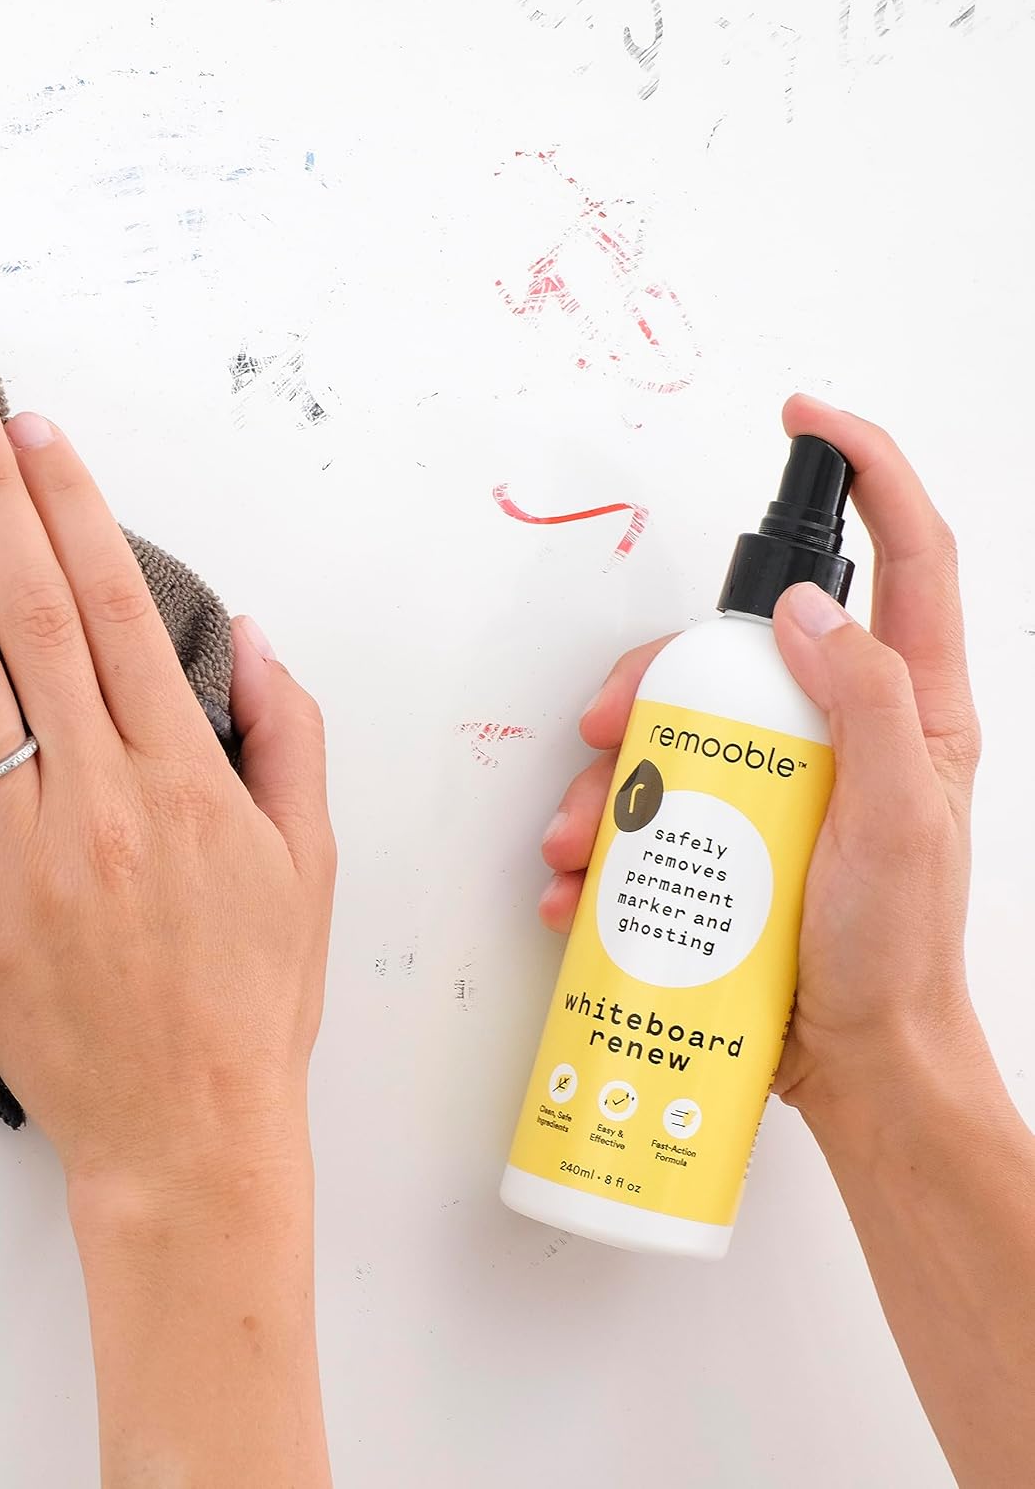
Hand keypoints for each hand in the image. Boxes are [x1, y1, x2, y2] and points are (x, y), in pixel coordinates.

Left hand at [0, 380, 335, 1486]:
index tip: (40, 434)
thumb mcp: (310, 864)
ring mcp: (22, 850)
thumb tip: (246, 641)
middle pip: (34, 617)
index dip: (75, 510)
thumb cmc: (254, 999)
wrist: (184, 1132)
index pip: (119, 612)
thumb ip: (288, 740)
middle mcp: (100, 798)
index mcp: (189, 780)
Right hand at [538, 393, 982, 1117]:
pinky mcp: (728, 839)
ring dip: (611, 779)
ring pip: (676, 730)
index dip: (868, 474)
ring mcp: (777, 785)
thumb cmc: (893, 951)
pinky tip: (581, 884)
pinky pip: (653, 810)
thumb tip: (798, 611)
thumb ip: (868, 701)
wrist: (858, 1067)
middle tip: (607, 730)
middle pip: (735, 650)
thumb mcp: (900, 816)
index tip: (806, 423)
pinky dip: (604, 840)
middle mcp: (838, 731)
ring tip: (580, 845)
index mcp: (910, 707)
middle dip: (654, 677)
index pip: (907, 556)